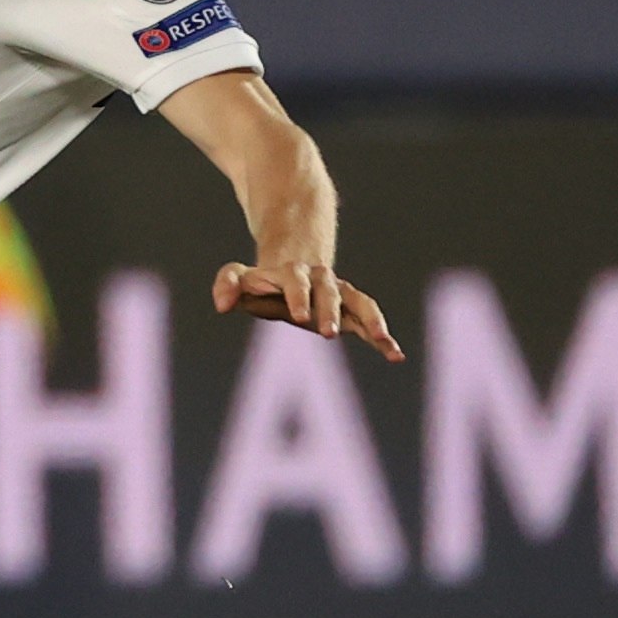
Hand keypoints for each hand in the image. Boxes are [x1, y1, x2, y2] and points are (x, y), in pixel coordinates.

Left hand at [212, 260, 404, 361]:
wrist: (295, 261)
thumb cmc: (265, 280)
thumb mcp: (243, 277)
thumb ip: (228, 284)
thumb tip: (221, 305)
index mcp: (292, 272)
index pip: (294, 281)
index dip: (297, 296)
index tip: (299, 316)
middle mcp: (321, 280)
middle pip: (328, 292)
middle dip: (329, 310)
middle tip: (327, 333)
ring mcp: (340, 294)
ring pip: (359, 302)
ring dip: (370, 320)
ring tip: (382, 340)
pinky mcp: (353, 310)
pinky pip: (370, 321)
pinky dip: (383, 337)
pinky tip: (396, 355)